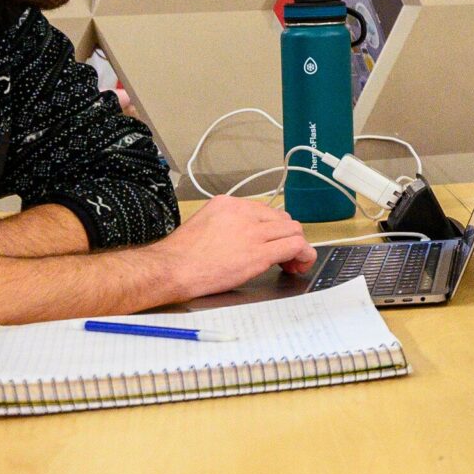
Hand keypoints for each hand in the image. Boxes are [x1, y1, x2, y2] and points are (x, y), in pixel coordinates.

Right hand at [154, 194, 317, 298]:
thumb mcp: (204, 225)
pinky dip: (303, 255)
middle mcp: (243, 212)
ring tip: (292, 262)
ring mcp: (253, 231)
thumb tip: (243, 237)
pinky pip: (295, 246)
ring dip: (297, 246)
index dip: (273, 228)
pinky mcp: (259, 253)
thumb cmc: (180, 256)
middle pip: (282, 219)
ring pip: (293, 230)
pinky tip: (299, 265)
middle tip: (284, 255)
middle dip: (286, 236)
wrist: (171, 269)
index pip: (264, 210)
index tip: (271, 241)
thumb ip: (227, 225)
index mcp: (228, 204)